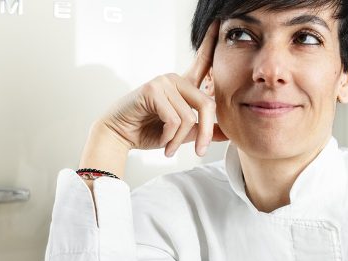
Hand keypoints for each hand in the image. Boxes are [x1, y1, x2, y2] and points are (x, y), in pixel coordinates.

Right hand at [81, 19, 227, 176]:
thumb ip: (203, 129)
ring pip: (189, 117)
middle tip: (199, 151)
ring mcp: (163, 82)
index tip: (219, 23)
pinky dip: (169, 136)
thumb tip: (227, 132)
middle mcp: (175, 80)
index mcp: (184, 86)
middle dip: (205, 133)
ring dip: (179, 140)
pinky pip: (175, 119)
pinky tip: (161, 140)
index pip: (203, 63)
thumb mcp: (182, 133)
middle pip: (207, 104)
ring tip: (169, 147)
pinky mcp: (152, 90)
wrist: (120, 136)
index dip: (212, 43)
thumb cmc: (147, 131)